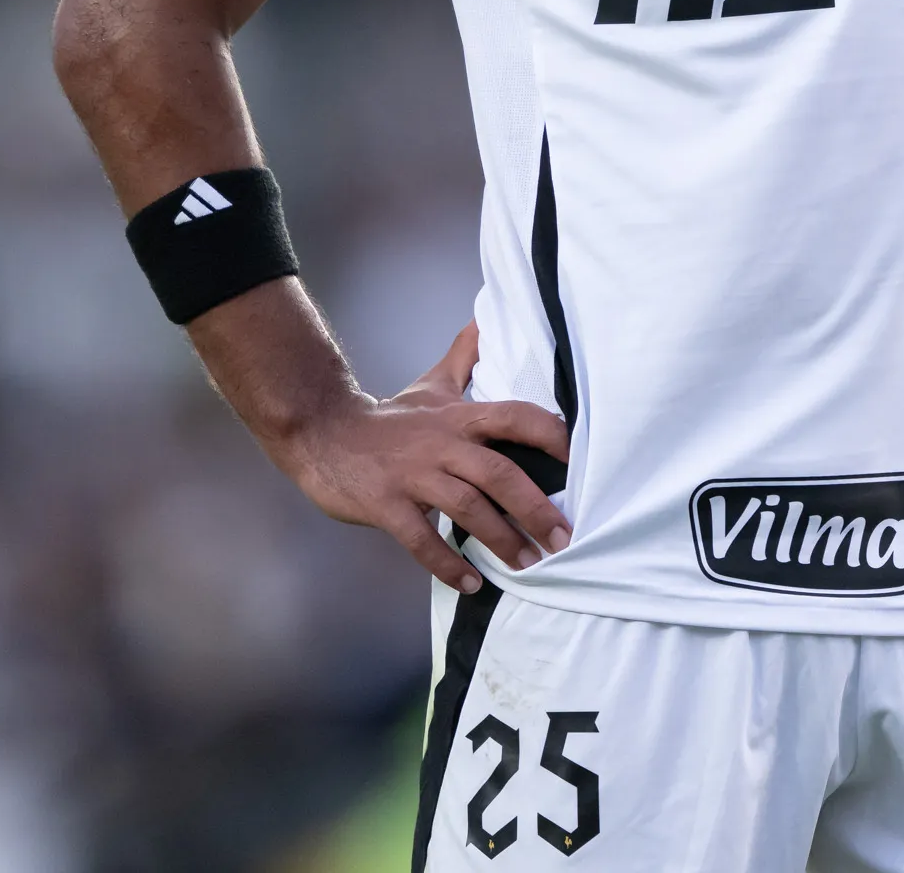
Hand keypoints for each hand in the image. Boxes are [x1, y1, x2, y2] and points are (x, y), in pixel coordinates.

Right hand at [266, 322, 572, 593]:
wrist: (323, 432)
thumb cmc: (387, 418)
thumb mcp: (430, 385)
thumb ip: (463, 358)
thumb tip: (486, 320)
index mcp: (457, 418)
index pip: (514, 417)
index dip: (549, 435)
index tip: (580, 463)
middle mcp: (441, 444)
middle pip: (498, 472)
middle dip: (535, 508)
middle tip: (563, 538)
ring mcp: (413, 475)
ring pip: (466, 508)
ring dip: (500, 540)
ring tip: (527, 564)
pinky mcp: (387, 504)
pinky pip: (422, 540)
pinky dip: (447, 564)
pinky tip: (470, 583)